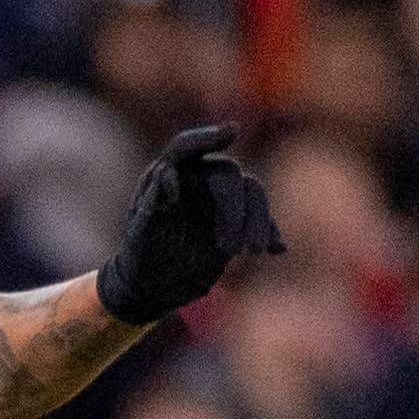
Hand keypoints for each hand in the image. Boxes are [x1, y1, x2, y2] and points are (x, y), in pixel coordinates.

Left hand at [95, 125, 283, 324]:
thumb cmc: (142, 257)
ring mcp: (222, 196)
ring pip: (252, 192)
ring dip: (256, 221)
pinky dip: (269, 231)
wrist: (156, 286)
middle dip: (233, 211)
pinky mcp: (239, 217)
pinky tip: (276, 248)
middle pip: (228, 176)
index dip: (206, 138)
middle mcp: (198, 178)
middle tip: (229, 249)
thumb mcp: (141, 237)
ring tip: (252, 253)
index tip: (232, 133)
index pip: (185, 147)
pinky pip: (262, 216)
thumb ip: (153, 205)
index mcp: (168, 175)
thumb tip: (168, 173)